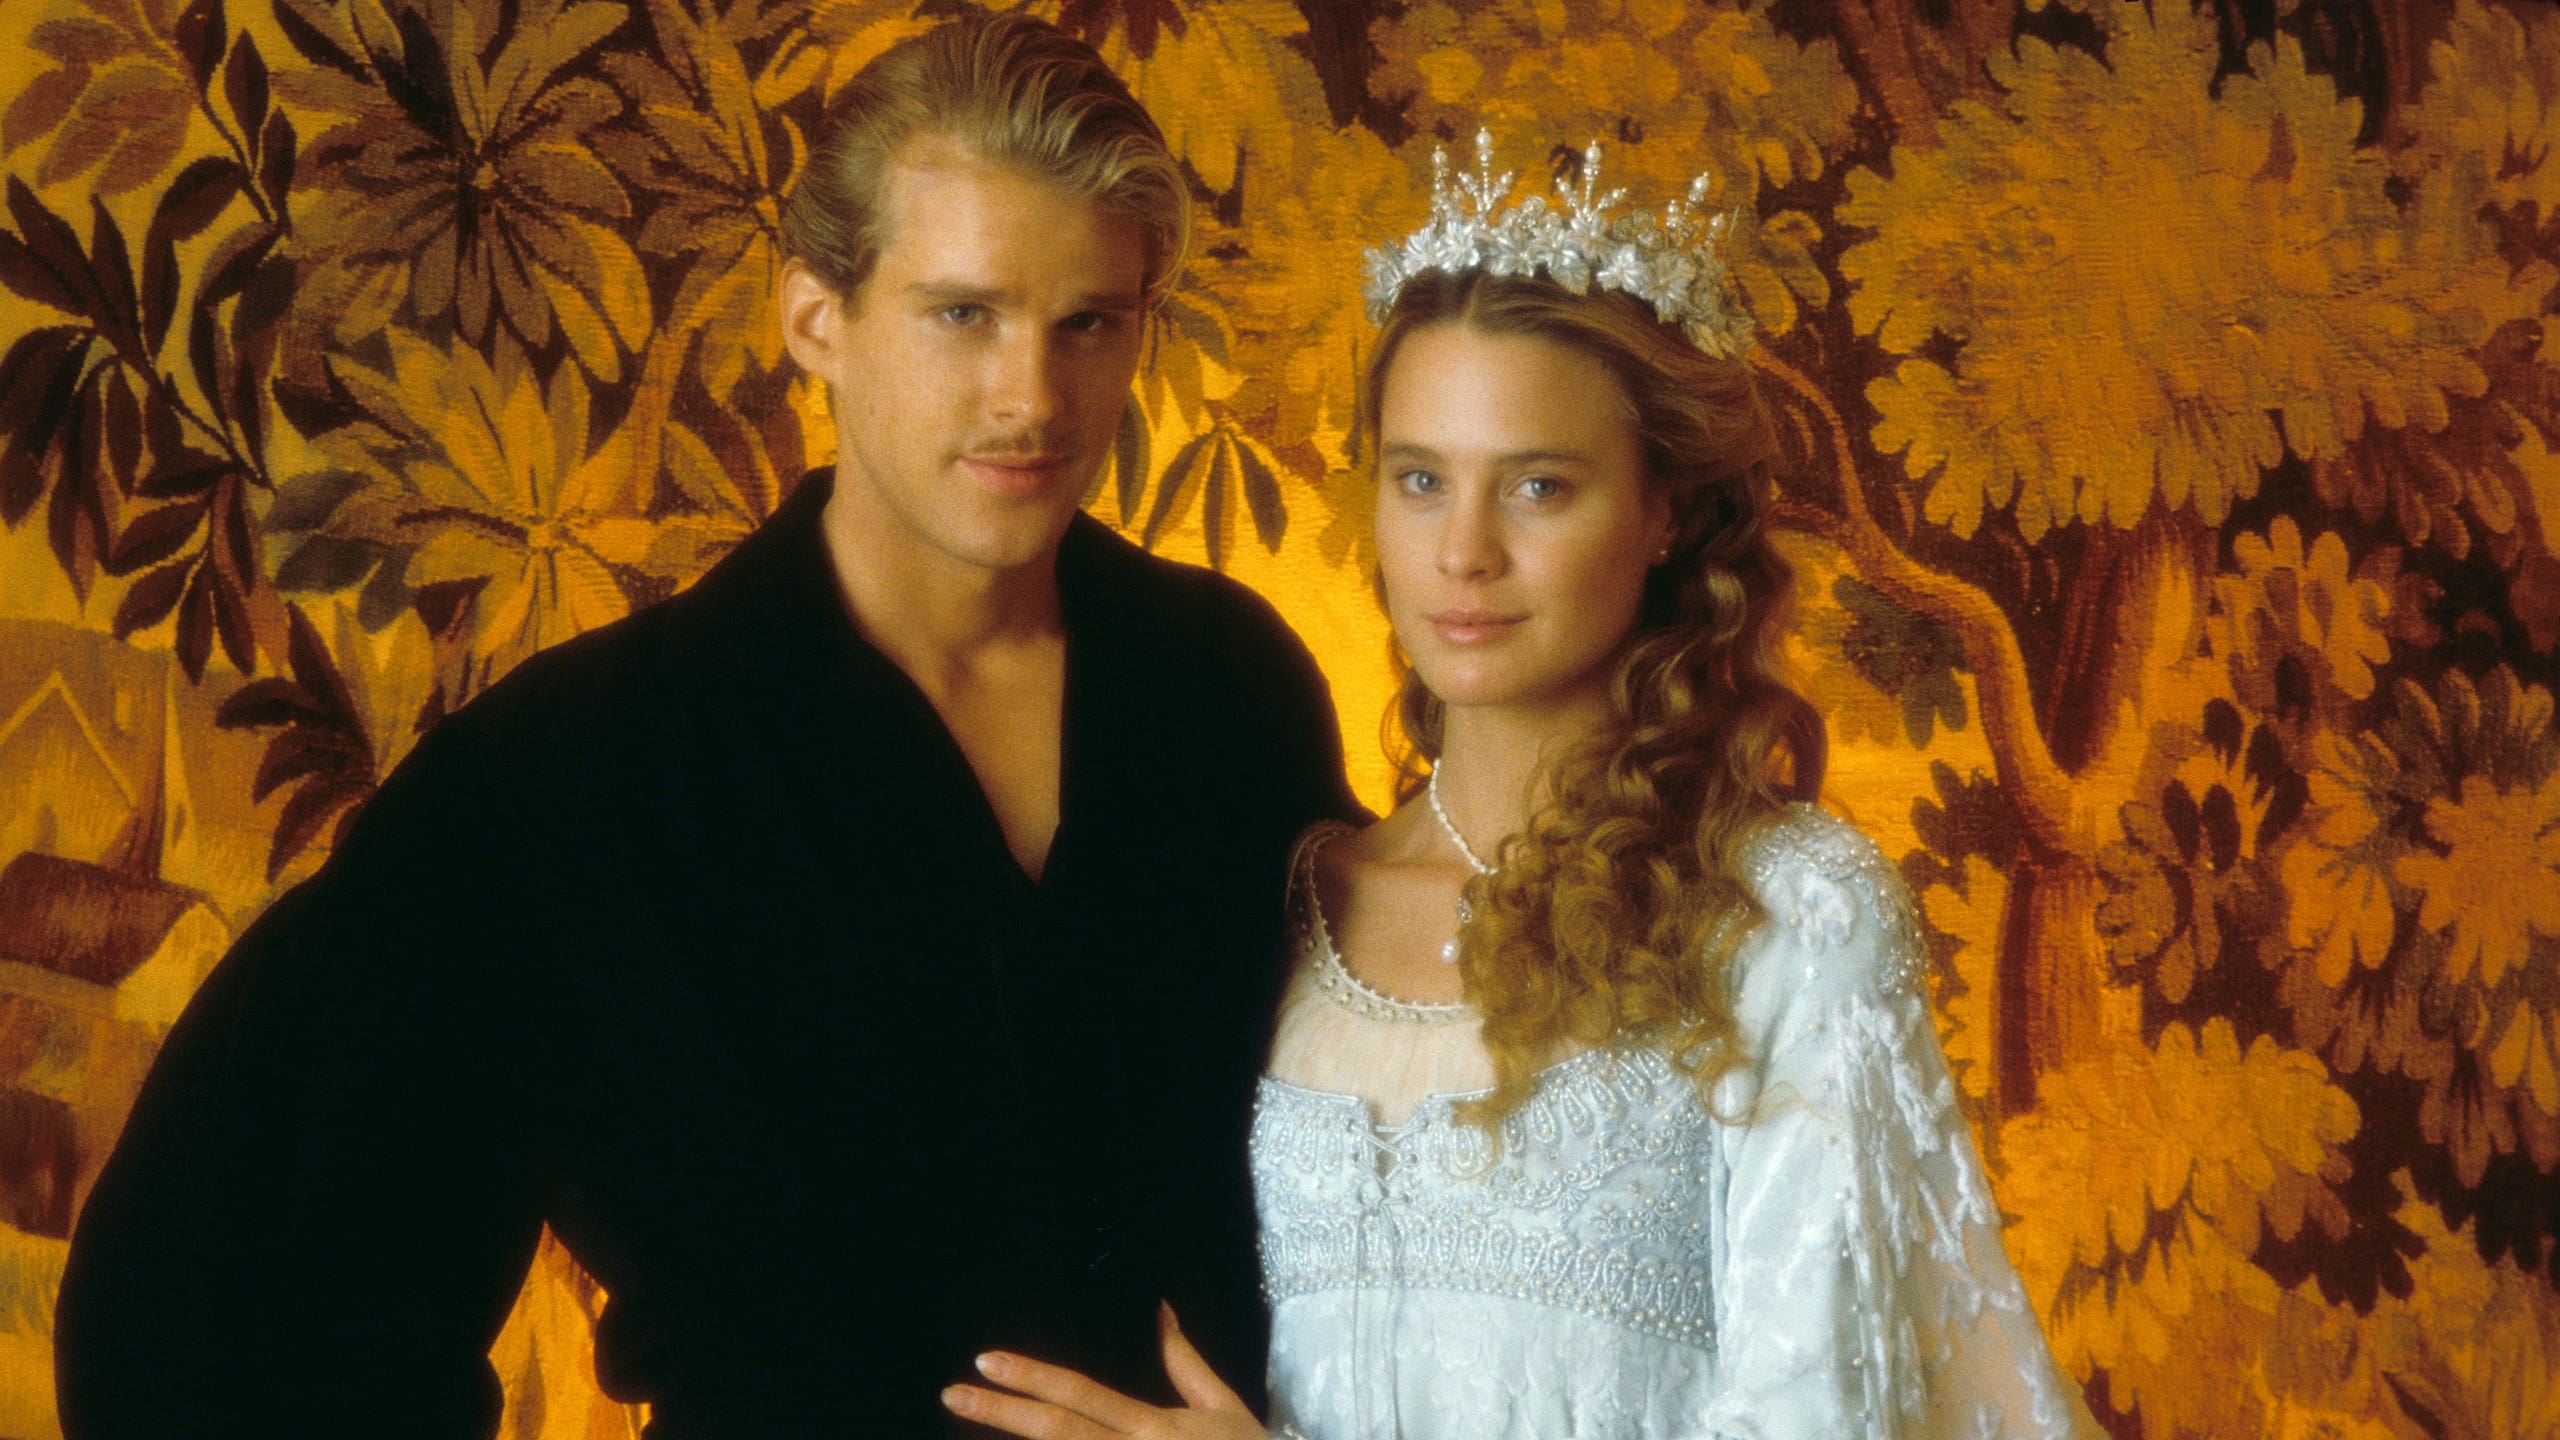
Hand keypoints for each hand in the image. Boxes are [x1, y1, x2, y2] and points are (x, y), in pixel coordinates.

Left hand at [941, 1302, 1267, 1439]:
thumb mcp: (1222, 1407)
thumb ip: (1184, 1363)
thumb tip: (1160, 1311)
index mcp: (1154, 1426)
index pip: (1081, 1396)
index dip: (1031, 1377)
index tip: (986, 1362)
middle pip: (1057, 1433)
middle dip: (1000, 1413)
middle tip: (953, 1394)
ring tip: (972, 1416)